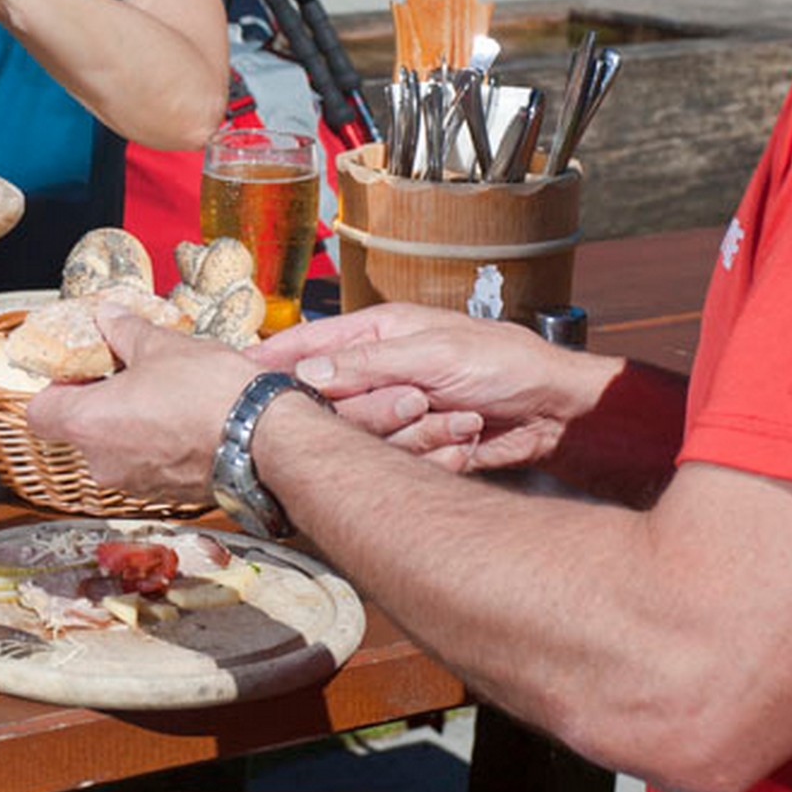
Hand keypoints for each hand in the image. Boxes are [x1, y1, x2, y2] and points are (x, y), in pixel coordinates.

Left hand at [23, 308, 256, 501]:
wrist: (266, 441)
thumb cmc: (211, 394)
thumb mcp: (162, 347)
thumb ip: (125, 332)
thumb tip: (108, 317)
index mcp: (88, 424)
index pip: (39, 412)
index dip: (56, 387)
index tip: (79, 369)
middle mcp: (102, 462)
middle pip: (78, 430)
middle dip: (100, 401)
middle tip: (127, 372)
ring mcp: (134, 484)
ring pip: (114, 448)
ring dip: (130, 422)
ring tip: (164, 392)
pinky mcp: (165, 495)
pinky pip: (145, 464)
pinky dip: (156, 443)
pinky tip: (184, 418)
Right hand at [253, 304, 591, 471]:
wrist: (556, 411)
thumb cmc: (504, 363)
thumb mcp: (434, 354)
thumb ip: (368, 362)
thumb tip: (305, 374)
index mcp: (380, 332)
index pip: (310, 343)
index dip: (272, 358)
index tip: (236, 374)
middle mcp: (382, 370)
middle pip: (333, 399)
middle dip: (367, 411)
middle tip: (408, 408)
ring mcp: (398, 409)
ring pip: (366, 435)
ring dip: (414, 433)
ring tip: (459, 419)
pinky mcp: (417, 444)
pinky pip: (398, 459)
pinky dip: (432, 455)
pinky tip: (466, 442)